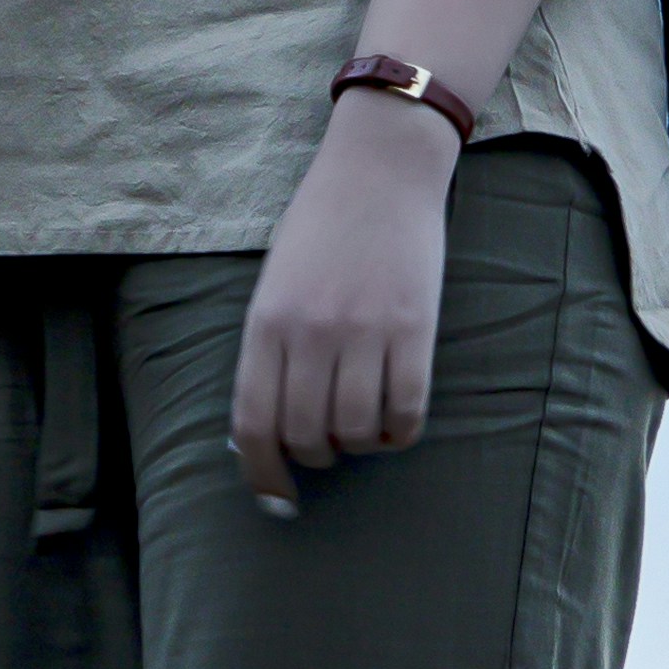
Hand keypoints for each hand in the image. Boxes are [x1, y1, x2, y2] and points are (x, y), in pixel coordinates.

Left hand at [229, 94, 458, 508]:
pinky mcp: (415, 329)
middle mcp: (310, 332)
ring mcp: (365, 331)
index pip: (253, 424)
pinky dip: (399, 432)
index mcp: (267, 322)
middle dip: (314, 458)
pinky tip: (395, 420)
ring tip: (363, 426)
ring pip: (356, 432)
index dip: (261, 474)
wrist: (381, 170)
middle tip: (326, 445)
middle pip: (306, 436)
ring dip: (358, 445)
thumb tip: (263, 432)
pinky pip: (407, 412)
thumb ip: (269, 351)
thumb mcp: (274, 285)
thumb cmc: (321, 229)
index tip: (274, 498)